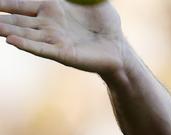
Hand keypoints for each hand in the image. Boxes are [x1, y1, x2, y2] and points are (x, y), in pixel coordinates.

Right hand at [0, 0, 124, 76]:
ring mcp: (53, 39)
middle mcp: (47, 24)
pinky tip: (11, 40)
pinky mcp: (63, 53)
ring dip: (7, 29)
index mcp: (50, 8)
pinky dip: (27, 44)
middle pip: (17, 19)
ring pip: (24, 33)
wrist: (119, 47)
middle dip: (0, 18)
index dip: (5, 2)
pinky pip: (41, 48)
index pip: (20, 3)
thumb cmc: (105, 23)